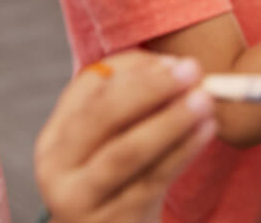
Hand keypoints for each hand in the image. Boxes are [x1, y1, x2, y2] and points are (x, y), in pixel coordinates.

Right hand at [35, 50, 216, 222]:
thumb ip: (130, 96)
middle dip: (149, 89)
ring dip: (170, 120)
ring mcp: (81, 200)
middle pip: (101, 116)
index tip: (175, 61)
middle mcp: (57, 168)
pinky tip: (205, 131)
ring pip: (127, 151)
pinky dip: (182, 151)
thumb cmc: (117, 182)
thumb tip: (168, 66)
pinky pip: (152, 181)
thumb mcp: (111, 143)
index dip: (133, 71)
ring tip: (205, 100)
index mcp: (54, 139)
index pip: (88, 90)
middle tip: (191, 70)